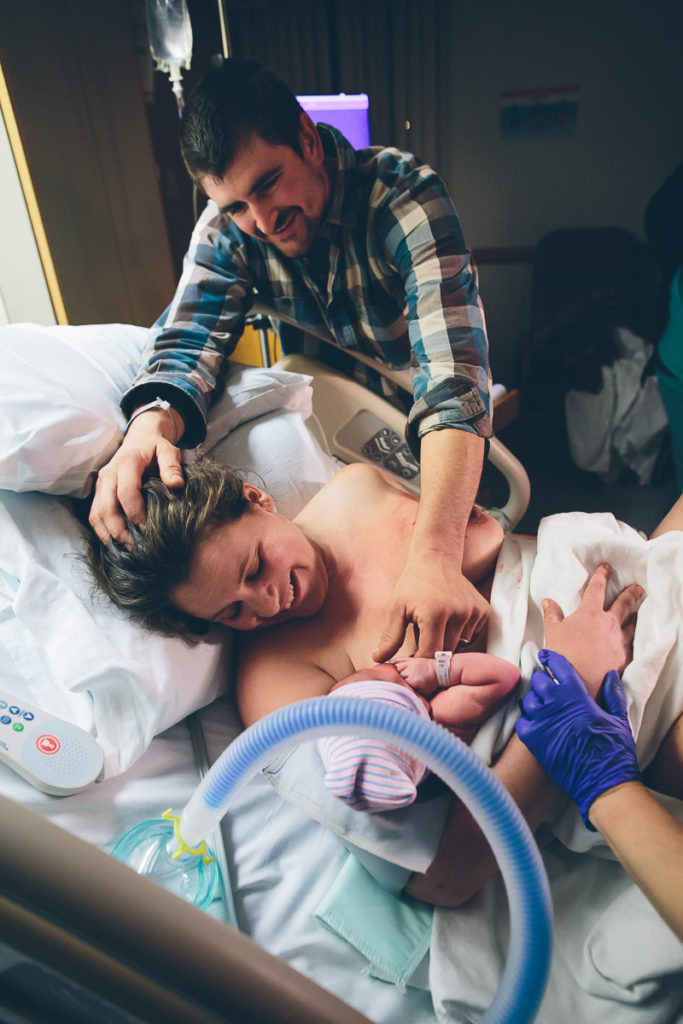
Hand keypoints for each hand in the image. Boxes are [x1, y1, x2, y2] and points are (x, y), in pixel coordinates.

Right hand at [89, 409, 183, 545]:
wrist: (140, 439)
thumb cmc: (156, 447)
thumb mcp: (168, 450)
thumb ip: (172, 465)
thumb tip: (176, 484)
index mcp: (126, 463)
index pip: (126, 492)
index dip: (135, 513)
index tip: (147, 528)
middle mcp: (108, 474)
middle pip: (106, 507)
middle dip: (119, 530)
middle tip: (136, 547)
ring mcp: (101, 485)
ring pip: (96, 514)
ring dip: (109, 534)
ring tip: (127, 549)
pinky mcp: (98, 493)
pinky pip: (94, 515)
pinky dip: (102, 531)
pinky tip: (116, 543)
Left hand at [373, 556, 489, 661]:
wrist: (437, 560)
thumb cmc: (413, 584)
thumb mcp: (396, 608)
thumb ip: (390, 636)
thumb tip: (378, 659)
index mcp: (435, 614)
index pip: (430, 655)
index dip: (419, 662)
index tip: (411, 660)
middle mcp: (458, 614)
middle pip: (446, 653)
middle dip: (432, 653)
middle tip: (421, 639)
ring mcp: (473, 612)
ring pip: (461, 646)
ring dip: (447, 644)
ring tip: (435, 627)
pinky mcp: (483, 612)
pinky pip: (472, 636)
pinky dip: (460, 636)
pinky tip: (449, 622)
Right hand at [392, 656, 439, 695]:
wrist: (440, 670)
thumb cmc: (433, 682)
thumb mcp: (425, 692)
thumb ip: (415, 695)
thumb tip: (406, 698)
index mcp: (413, 680)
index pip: (400, 684)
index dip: (396, 687)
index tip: (392, 689)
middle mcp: (410, 671)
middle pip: (396, 676)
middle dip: (394, 680)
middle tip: (389, 683)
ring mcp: (410, 663)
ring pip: (396, 667)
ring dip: (393, 671)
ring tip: (388, 675)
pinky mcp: (411, 659)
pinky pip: (399, 659)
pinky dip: (393, 662)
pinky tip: (389, 664)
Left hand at [515, 650, 640, 827]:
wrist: (602, 784)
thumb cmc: (614, 752)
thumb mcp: (618, 719)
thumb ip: (613, 694)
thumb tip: (610, 675)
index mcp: (577, 695)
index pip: (557, 666)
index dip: (549, 658)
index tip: (544, 656)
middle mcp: (556, 704)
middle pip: (538, 680)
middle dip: (542, 681)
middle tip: (547, 687)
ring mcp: (542, 722)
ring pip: (527, 699)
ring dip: (534, 700)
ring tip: (543, 708)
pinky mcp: (532, 740)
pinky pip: (521, 720)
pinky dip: (527, 720)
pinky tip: (537, 724)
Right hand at [541, 563, 643, 696]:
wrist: (579, 682)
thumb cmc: (563, 655)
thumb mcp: (552, 632)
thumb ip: (552, 614)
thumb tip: (548, 602)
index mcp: (590, 613)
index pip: (597, 588)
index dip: (602, 576)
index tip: (606, 568)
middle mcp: (609, 623)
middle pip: (624, 603)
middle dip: (630, 593)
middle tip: (637, 587)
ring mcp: (619, 640)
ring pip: (632, 624)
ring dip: (634, 616)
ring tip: (637, 613)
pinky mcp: (625, 657)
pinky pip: (632, 644)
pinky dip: (632, 639)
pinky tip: (632, 640)